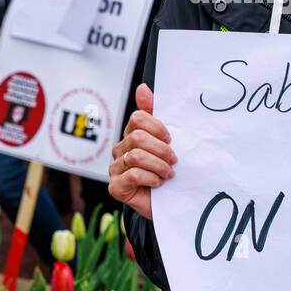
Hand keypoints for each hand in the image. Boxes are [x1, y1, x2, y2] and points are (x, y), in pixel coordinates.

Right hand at [108, 84, 175, 220]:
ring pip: (135, 156)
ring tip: (169, 174)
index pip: (138, 118)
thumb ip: (155, 114)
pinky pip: (132, 175)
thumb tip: (143, 87)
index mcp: (132, 135)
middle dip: (161, 149)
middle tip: (174, 160)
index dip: (157, 126)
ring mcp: (115, 168)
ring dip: (158, 165)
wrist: (169, 203)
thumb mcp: (166, 142)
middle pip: (137, 137)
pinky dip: (150, 178)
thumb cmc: (167, 170)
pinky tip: (158, 184)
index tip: (171, 138)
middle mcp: (120, 150)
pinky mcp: (116, 187)